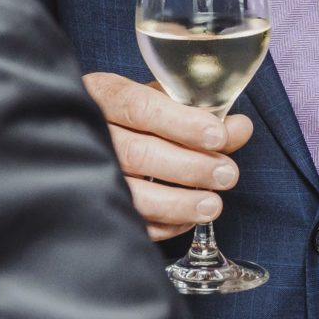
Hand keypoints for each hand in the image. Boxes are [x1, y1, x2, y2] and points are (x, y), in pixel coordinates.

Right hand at [84, 71, 253, 241]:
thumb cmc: (130, 117)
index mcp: (102, 94)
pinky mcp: (89, 205)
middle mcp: (86, 132)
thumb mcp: (158, 102)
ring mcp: (82, 171)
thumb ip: (199, 113)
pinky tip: (186, 219)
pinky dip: (161, 224)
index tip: (218, 136)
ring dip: (178, 202)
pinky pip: (127, 220)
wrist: (78, 136)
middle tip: (227, 174)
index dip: (182, 123)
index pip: (140, 107)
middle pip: (138, 153)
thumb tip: (239, 128)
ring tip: (213, 205)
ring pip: (130, 192)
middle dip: (190, 166)